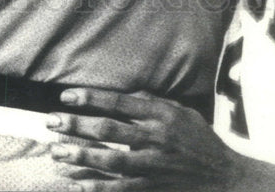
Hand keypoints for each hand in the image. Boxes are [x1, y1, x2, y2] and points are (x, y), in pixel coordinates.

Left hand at [47, 88, 238, 190]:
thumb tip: (125, 93)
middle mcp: (155, 139)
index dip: (91, 98)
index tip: (67, 96)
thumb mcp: (182, 112)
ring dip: (80, 155)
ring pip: (109, 161)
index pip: (119, 102)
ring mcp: (152, 166)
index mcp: (162, 115)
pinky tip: (77, 183)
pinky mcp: (151, 188)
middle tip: (52, 122)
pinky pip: (119, 189)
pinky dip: (97, 187)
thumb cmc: (200, 139)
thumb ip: (153, 102)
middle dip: (77, 125)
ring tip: (56, 151)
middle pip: (109, 130)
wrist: (222, 177)